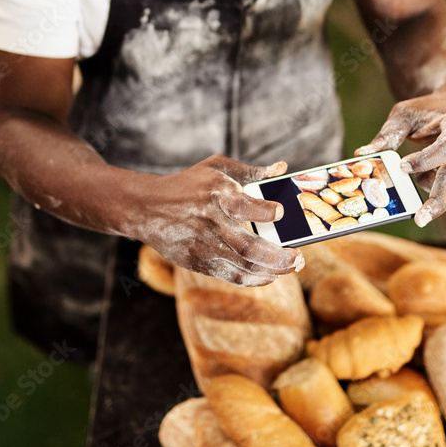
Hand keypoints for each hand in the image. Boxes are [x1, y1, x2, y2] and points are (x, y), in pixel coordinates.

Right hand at [133, 154, 304, 285]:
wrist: (147, 208)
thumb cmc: (188, 184)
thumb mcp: (216, 167)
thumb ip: (250, 170)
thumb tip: (282, 167)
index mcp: (215, 194)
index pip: (243, 206)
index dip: (265, 212)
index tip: (280, 213)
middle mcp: (210, 223)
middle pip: (249, 247)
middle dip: (279, 256)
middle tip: (299, 256)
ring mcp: (203, 246)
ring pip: (243, 267)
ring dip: (273, 270)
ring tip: (292, 266)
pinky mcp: (198, 262)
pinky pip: (231, 276)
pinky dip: (254, 279)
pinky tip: (270, 274)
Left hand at [355, 88, 445, 226]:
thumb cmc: (426, 112)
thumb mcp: (403, 116)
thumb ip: (386, 136)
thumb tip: (360, 155)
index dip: (425, 160)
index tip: (402, 167)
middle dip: (437, 199)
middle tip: (420, 219)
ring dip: (430, 183)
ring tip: (420, 163)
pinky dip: (442, 187)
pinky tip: (436, 170)